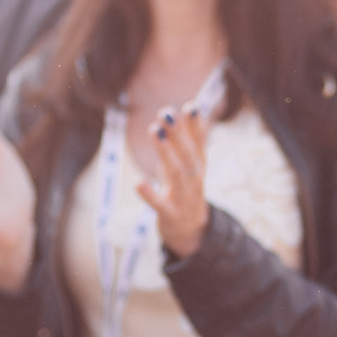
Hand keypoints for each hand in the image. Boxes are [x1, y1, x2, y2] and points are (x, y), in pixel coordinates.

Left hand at [137, 106, 210, 256]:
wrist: (190, 230)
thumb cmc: (185, 190)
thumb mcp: (189, 165)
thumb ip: (189, 139)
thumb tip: (194, 108)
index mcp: (199, 166)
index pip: (199, 143)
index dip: (196, 126)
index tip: (191, 106)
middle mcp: (194, 180)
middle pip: (187, 155)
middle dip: (178, 133)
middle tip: (166, 113)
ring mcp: (183, 197)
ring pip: (176, 174)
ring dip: (165, 153)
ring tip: (155, 131)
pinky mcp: (169, 214)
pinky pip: (159, 204)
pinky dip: (149, 194)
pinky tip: (138, 182)